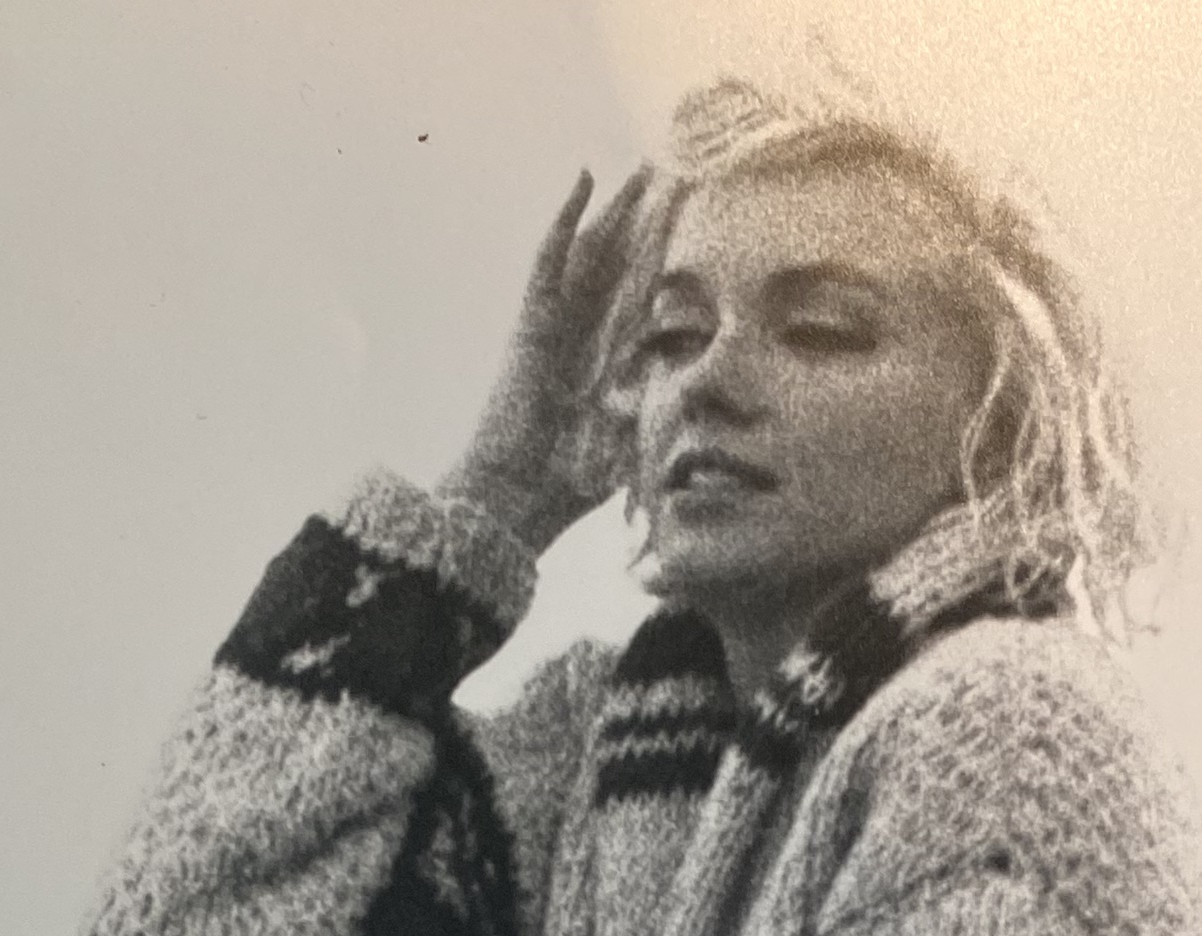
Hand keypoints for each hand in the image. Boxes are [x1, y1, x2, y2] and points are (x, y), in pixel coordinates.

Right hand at [442, 166, 661, 554]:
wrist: (510, 503)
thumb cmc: (561, 490)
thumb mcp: (627, 450)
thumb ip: (655, 419)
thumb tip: (691, 398)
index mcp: (601, 365)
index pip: (640, 300)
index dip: (663, 263)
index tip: (691, 230)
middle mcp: (578, 336)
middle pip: (616, 264)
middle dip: (643, 222)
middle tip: (670, 174)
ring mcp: (553, 325)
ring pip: (590, 250)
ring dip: (615, 208)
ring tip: (639, 167)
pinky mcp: (530, 322)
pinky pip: (550, 259)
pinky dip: (565, 218)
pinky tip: (583, 178)